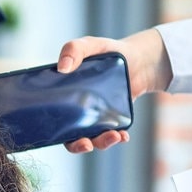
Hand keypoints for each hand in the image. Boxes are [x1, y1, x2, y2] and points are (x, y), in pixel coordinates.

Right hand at [57, 28, 170, 153]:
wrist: (139, 58)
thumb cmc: (109, 51)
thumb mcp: (90, 45)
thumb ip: (74, 49)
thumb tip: (62, 68)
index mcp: (64, 96)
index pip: (53, 118)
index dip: (52, 131)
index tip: (58, 135)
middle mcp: (78, 111)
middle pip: (72, 136)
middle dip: (79, 145)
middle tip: (87, 145)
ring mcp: (96, 117)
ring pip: (94, 139)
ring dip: (102, 143)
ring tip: (114, 137)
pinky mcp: (114, 120)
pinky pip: (112, 135)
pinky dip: (118, 138)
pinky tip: (124, 135)